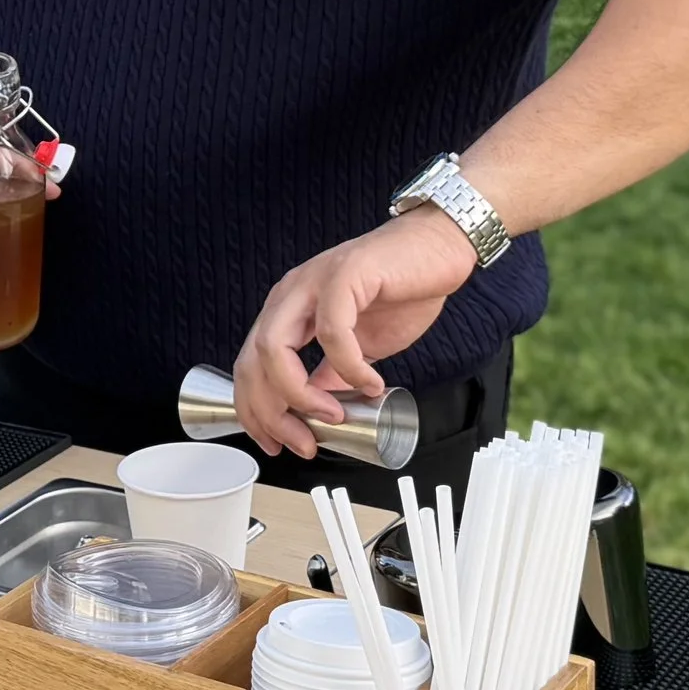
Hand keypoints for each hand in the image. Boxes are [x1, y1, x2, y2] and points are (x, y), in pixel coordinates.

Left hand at [233, 207, 478, 457]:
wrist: (439, 246)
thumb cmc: (402, 289)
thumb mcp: (359, 344)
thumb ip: (332, 373)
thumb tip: (318, 408)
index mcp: (287, 310)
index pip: (248, 366)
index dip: (255, 411)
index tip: (277, 443)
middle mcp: (291, 294)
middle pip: (253, 361)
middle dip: (271, 413)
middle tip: (303, 442)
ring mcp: (313, 281)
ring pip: (276, 346)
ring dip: (300, 395)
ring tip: (334, 416)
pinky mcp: (345, 274)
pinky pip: (332, 332)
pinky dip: (349, 366)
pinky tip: (371, 381)